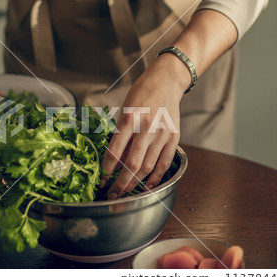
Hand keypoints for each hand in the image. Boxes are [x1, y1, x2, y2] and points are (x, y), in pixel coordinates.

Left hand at [101, 54, 189, 198]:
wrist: (167, 81)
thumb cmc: (141, 93)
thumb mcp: (125, 110)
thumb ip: (122, 134)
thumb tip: (116, 160)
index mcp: (130, 119)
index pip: (115, 151)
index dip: (107, 170)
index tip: (101, 180)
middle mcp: (147, 128)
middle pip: (132, 165)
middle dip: (120, 184)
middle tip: (112, 195)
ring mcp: (163, 134)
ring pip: (148, 167)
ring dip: (135, 184)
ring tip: (126, 193)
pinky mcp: (174, 138)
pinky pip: (164, 163)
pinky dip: (156, 178)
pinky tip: (147, 186)